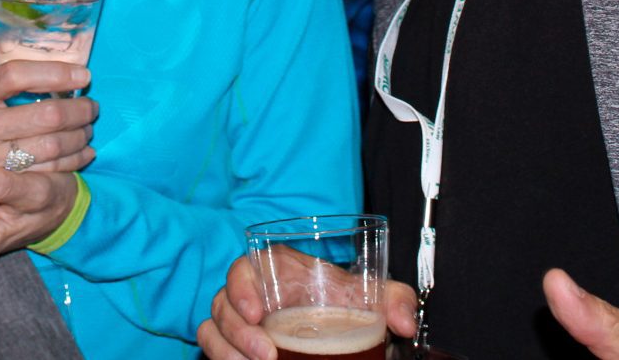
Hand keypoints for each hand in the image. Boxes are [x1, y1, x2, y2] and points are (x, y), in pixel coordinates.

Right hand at [0, 62, 98, 173]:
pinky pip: (51, 170)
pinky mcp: (3, 183)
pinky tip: (85, 151)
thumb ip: (13, 84)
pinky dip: (75, 159)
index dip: (54, 73)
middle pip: (45, 115)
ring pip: (52, 144)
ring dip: (80, 135)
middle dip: (79, 109)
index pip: (15, 75)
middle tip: (92, 106)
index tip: (83, 75)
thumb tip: (71, 73)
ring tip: (88, 127)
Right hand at [197, 253, 417, 359]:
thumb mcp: (372, 297)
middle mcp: (251, 293)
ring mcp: (239, 320)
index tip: (257, 313)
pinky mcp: (235, 344)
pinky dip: (222, 359)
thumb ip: (394, 300)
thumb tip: (406, 322)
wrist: (337, 325)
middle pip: (222, 304)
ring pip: (212, 329)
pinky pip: (213, 347)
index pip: (242, 268)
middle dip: (238, 334)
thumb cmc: (345, 302)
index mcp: (275, 270)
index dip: (241, 288)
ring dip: (227, 351)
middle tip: (267, 356)